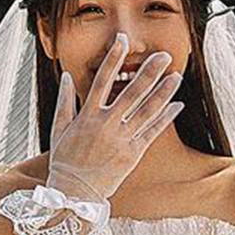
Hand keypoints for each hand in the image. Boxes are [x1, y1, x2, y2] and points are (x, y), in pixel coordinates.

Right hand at [46, 34, 182, 202]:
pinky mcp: (133, 154)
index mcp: (87, 116)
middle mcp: (106, 124)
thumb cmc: (64, 160)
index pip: (102, 80)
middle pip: (131, 92)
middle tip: (164, 55)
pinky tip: (177, 105)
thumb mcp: (58, 129)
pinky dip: (165, 118)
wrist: (74, 193)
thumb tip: (65, 76)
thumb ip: (64, 101)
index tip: (122, 40)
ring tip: (176, 76)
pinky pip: (152, 132)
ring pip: (146, 110)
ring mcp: (121, 139)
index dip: (113, 59)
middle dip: (149, 72)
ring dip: (163, 92)